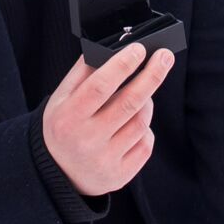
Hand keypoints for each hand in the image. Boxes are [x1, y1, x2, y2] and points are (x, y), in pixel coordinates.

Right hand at [41, 43, 175, 197]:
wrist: (58, 173)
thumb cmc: (64, 125)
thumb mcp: (61, 98)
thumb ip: (83, 72)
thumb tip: (114, 48)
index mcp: (68, 117)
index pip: (99, 87)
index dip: (122, 65)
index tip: (140, 49)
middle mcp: (86, 140)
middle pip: (129, 103)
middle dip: (151, 76)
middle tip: (165, 57)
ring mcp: (105, 160)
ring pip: (141, 122)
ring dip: (147, 102)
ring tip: (141, 94)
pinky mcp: (121, 175)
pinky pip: (145, 143)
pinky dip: (145, 128)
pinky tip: (134, 123)